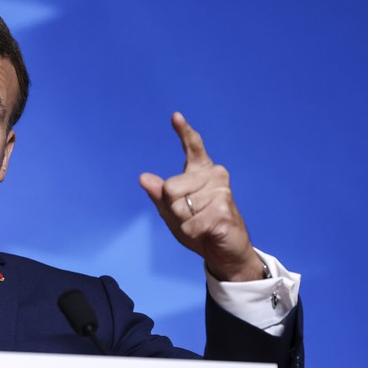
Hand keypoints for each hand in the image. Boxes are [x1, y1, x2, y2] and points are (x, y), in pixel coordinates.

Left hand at [138, 112, 262, 281]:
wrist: (224, 252)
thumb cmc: (198, 229)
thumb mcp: (172, 213)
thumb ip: (159, 196)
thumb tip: (143, 178)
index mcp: (201, 172)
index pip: (192, 148)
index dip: (184, 132)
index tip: (176, 116)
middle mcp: (214, 175)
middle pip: (170, 188)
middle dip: (173, 209)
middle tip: (192, 217)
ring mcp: (221, 191)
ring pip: (180, 206)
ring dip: (185, 222)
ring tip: (202, 223)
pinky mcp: (224, 209)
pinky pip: (191, 223)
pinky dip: (192, 232)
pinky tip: (207, 231)